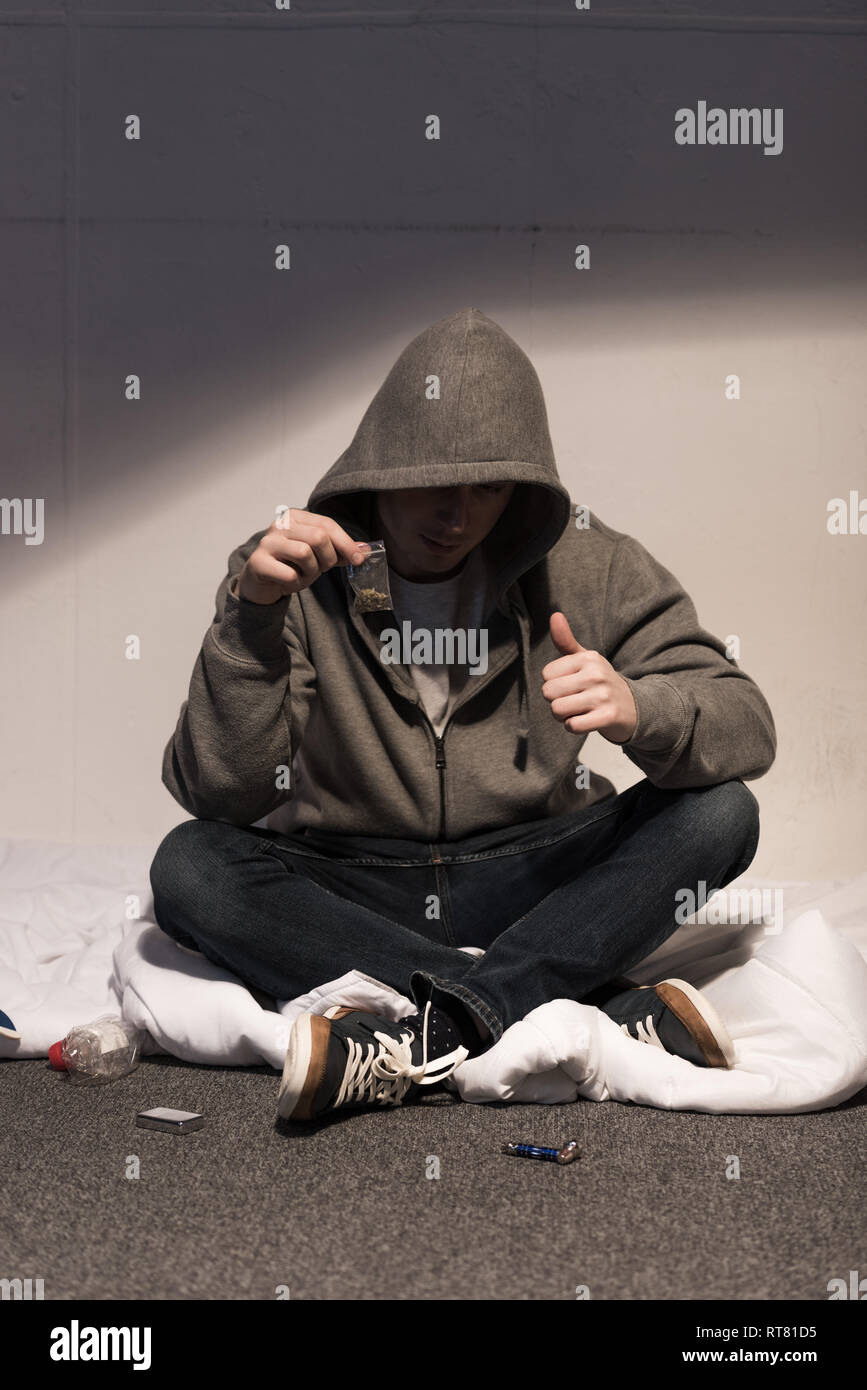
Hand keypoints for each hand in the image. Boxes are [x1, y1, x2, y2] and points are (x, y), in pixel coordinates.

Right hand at [237, 508, 367, 603]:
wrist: (261, 584)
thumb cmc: (291, 566)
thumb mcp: (318, 556)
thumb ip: (340, 551)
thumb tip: (365, 550)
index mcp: (295, 517)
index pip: (327, 524)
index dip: (346, 543)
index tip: (359, 559)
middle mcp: (279, 525)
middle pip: (318, 537)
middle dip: (327, 559)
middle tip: (320, 569)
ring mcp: (267, 542)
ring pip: (304, 553)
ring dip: (310, 572)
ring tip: (302, 575)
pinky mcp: (258, 562)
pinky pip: (289, 574)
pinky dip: (295, 583)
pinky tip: (288, 582)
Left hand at [541, 612, 637, 743]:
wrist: (635, 708)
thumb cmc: (602, 683)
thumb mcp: (586, 660)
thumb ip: (566, 641)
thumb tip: (555, 615)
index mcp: (588, 658)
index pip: (546, 674)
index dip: (554, 683)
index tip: (571, 685)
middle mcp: (596, 674)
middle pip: (548, 692)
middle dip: (556, 701)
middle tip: (573, 700)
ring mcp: (603, 696)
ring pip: (557, 709)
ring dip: (563, 716)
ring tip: (578, 710)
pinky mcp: (608, 716)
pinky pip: (572, 725)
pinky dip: (574, 726)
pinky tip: (586, 720)